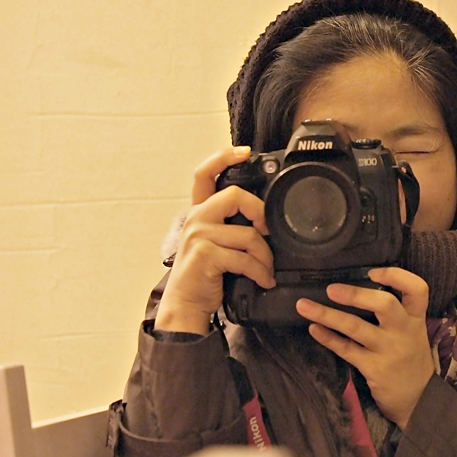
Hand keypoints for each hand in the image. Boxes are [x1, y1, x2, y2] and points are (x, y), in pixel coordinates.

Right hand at [155, 146, 275, 334]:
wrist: (187, 305)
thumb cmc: (206, 275)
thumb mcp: (216, 244)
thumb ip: (231, 226)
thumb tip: (264, 220)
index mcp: (199, 212)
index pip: (204, 174)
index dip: (223, 157)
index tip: (244, 152)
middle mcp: (196, 219)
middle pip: (235, 195)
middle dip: (260, 213)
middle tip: (269, 232)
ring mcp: (199, 236)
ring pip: (248, 234)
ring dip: (265, 256)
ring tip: (268, 269)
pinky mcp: (205, 255)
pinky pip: (245, 258)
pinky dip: (260, 271)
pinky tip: (264, 280)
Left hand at [296, 267, 433, 430]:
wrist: (419, 399)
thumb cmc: (410, 357)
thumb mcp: (412, 331)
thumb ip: (396, 312)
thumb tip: (359, 286)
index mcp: (415, 317)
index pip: (417, 288)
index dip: (396, 275)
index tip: (372, 271)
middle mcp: (404, 330)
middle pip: (385, 305)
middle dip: (356, 295)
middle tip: (331, 289)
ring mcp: (388, 350)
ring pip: (356, 328)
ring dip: (328, 315)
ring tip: (303, 305)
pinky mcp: (374, 368)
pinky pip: (346, 349)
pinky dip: (328, 338)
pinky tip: (313, 328)